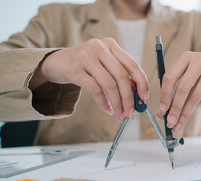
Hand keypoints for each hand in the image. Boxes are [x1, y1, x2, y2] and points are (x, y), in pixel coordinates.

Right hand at [31, 38, 148, 120]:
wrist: (55, 63)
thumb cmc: (85, 66)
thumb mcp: (103, 65)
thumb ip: (119, 74)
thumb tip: (137, 95)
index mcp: (111, 45)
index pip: (133, 64)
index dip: (142, 83)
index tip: (144, 98)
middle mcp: (100, 47)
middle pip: (122, 76)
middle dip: (129, 98)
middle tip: (131, 113)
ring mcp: (86, 56)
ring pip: (110, 85)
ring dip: (117, 104)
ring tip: (120, 115)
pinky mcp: (75, 69)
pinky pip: (95, 90)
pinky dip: (103, 103)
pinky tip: (108, 110)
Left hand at [157, 51, 200, 131]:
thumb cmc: (198, 74)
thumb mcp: (185, 76)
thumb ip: (172, 92)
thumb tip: (161, 114)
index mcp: (185, 57)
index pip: (170, 77)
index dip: (165, 95)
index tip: (162, 110)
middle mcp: (199, 60)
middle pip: (183, 88)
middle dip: (176, 108)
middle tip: (170, 122)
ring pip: (195, 96)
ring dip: (185, 113)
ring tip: (178, 124)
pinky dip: (195, 109)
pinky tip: (189, 115)